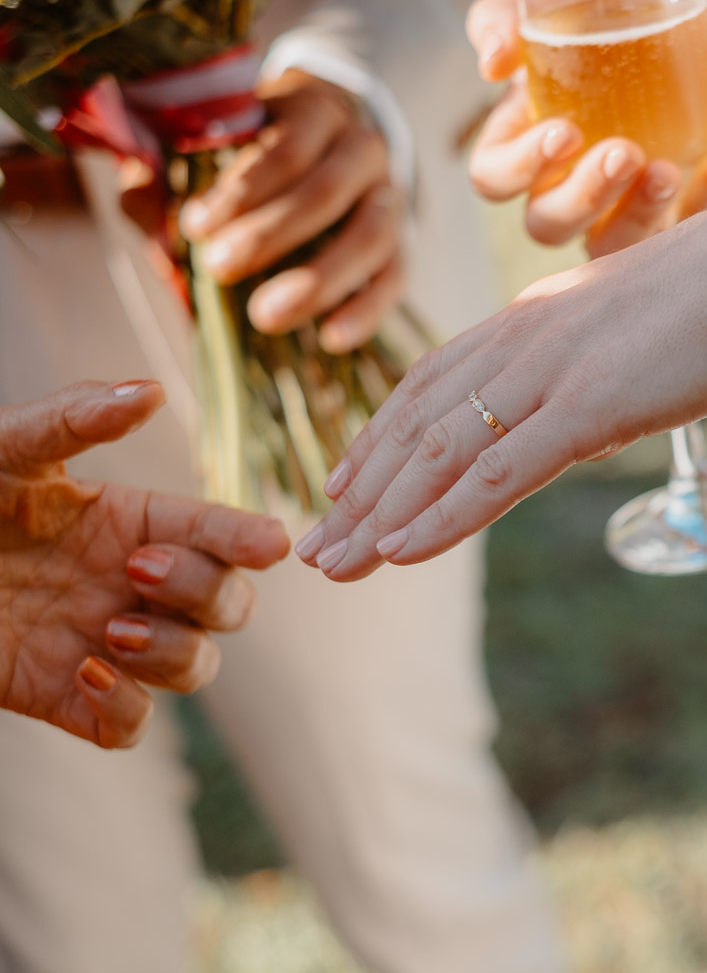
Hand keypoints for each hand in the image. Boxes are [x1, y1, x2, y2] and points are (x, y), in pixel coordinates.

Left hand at [0, 381, 290, 747]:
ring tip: (109, 633)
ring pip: (195, 664)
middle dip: (206, 592)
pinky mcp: (63, 697)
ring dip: (174, 651)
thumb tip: (150, 392)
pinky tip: (87, 675)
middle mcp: (131, 584)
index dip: (248, 538)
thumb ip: (72, 420)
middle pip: (228, 603)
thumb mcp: (3, 449)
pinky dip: (127, 709)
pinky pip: (130, 725)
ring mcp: (104, 643)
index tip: (270, 544)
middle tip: (137, 572)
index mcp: (131, 522)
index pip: (215, 531)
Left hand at [179, 69, 403, 353]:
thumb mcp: (204, 142)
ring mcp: (389, 196)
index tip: (195, 226)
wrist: (326, 142)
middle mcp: (362, 147)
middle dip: (270, 235)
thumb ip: (165, 174)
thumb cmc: (250, 147)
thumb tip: (148, 220)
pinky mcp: (402, 243)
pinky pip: (395, 278)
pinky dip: (366, 310)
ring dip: (319, 280)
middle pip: (326, 192)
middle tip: (218, 269)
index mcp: (313, 109)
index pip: (286, 147)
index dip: (242, 189)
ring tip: (266, 316)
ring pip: (371, 236)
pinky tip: (330, 337)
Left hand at [296, 178, 706, 579]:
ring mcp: (556, 371)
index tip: (345, 480)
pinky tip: (402, 552)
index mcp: (539, 314)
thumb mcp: (651, 319)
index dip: (381, 436)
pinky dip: (444, 516)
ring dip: (381, 514)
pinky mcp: (593, 405)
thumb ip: (608, 353)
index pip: (434, 380)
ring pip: (442, 451)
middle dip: (361, 488)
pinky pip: (500, 472)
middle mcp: (528, 337)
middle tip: (315, 544)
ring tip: (335, 564)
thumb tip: (601, 391)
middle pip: (418, 422)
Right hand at [465, 0, 706, 256]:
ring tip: (668, 169)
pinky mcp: (679, 212)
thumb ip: (506, 18)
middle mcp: (565, 188)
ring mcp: (622, 209)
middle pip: (548, 225)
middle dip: (583, 197)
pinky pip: (693, 222)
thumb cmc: (612, 14)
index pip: (495, 177)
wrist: (702, 27)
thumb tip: (493, 62)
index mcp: (523, 143)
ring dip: (638, 217)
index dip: (521, 168)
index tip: (566, 132)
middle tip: (624, 152)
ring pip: (611, 248)